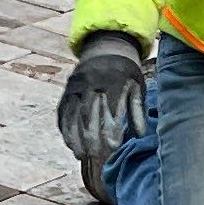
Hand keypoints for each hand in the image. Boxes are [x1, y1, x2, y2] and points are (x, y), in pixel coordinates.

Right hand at [57, 34, 149, 183]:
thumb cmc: (125, 72)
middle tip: (95, 156)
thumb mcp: (137, 84)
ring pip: (72, 114)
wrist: (105, 48)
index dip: (111, 128)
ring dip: (75, 137)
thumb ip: (138, 109)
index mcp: (112, 79)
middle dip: (91, 137)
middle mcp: (91, 82)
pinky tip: (70, 145)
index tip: (114, 147)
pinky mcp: (67, 90)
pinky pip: (63, 112)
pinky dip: (65, 129)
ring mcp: (76, 85)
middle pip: (88, 113)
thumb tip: (140, 135)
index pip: (110, 108)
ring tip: (81, 156)